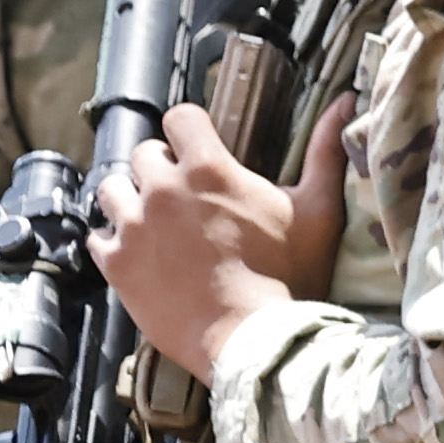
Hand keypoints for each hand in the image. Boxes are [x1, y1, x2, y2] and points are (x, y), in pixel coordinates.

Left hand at [92, 97, 350, 381]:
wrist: (254, 342)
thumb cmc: (290, 277)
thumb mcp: (318, 211)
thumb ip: (325, 152)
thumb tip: (345, 100)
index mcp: (209, 168)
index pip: (180, 117)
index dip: (191, 130)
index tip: (202, 149)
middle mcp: (162, 189)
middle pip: (144, 153)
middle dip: (163, 168)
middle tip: (187, 197)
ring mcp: (134, 227)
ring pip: (112, 189)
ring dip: (132, 200)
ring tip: (157, 222)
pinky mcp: (116, 265)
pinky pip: (97, 237)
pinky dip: (115, 242)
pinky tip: (141, 254)